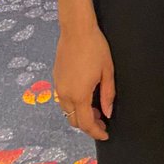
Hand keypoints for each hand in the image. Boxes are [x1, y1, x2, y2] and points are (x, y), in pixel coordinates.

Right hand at [54, 24, 114, 140]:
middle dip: (89, 124)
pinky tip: (85, 95)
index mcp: (79, 95)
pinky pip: (64, 99)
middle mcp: (65, 95)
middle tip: (103, 120)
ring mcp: (58, 87)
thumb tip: (107, 113)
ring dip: (80, 114)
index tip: (106, 134)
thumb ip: (107, 94)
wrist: (76, 29)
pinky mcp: (56, 78)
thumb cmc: (95, 47)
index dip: (96, 132)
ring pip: (67, 111)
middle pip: (74, 121)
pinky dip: (74, 104)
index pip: (86, 124)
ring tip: (95, 108)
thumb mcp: (107, 71)